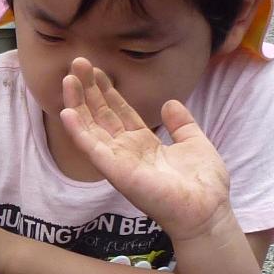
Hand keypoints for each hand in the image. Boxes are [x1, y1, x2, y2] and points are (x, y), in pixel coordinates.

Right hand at [59, 57, 232, 242]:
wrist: (207, 211)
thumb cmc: (204, 184)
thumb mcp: (194, 142)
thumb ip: (181, 123)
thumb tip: (169, 103)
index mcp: (143, 144)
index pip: (119, 112)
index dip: (107, 91)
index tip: (96, 70)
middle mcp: (126, 151)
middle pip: (101, 115)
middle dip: (89, 90)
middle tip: (78, 63)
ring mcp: (119, 162)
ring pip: (91, 128)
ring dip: (78, 103)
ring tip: (68, 78)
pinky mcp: (116, 172)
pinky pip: (92, 149)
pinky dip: (78, 131)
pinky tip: (66, 111)